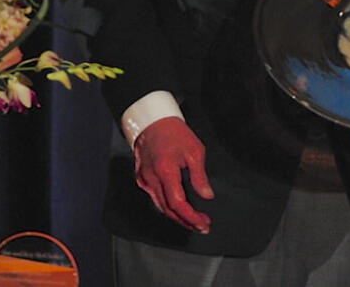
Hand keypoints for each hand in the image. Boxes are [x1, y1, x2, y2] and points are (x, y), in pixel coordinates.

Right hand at [132, 116, 213, 233]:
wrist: (153, 123)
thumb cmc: (175, 134)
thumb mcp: (194, 151)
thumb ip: (199, 176)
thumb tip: (207, 196)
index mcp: (165, 172)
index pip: (177, 203)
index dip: (191, 217)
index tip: (204, 224)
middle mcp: (151, 180)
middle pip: (168, 209)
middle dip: (186, 221)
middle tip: (203, 226)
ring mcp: (144, 180)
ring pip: (160, 206)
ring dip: (177, 216)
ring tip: (195, 221)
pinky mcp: (141, 178)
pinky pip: (155, 197)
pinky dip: (168, 206)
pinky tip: (180, 208)